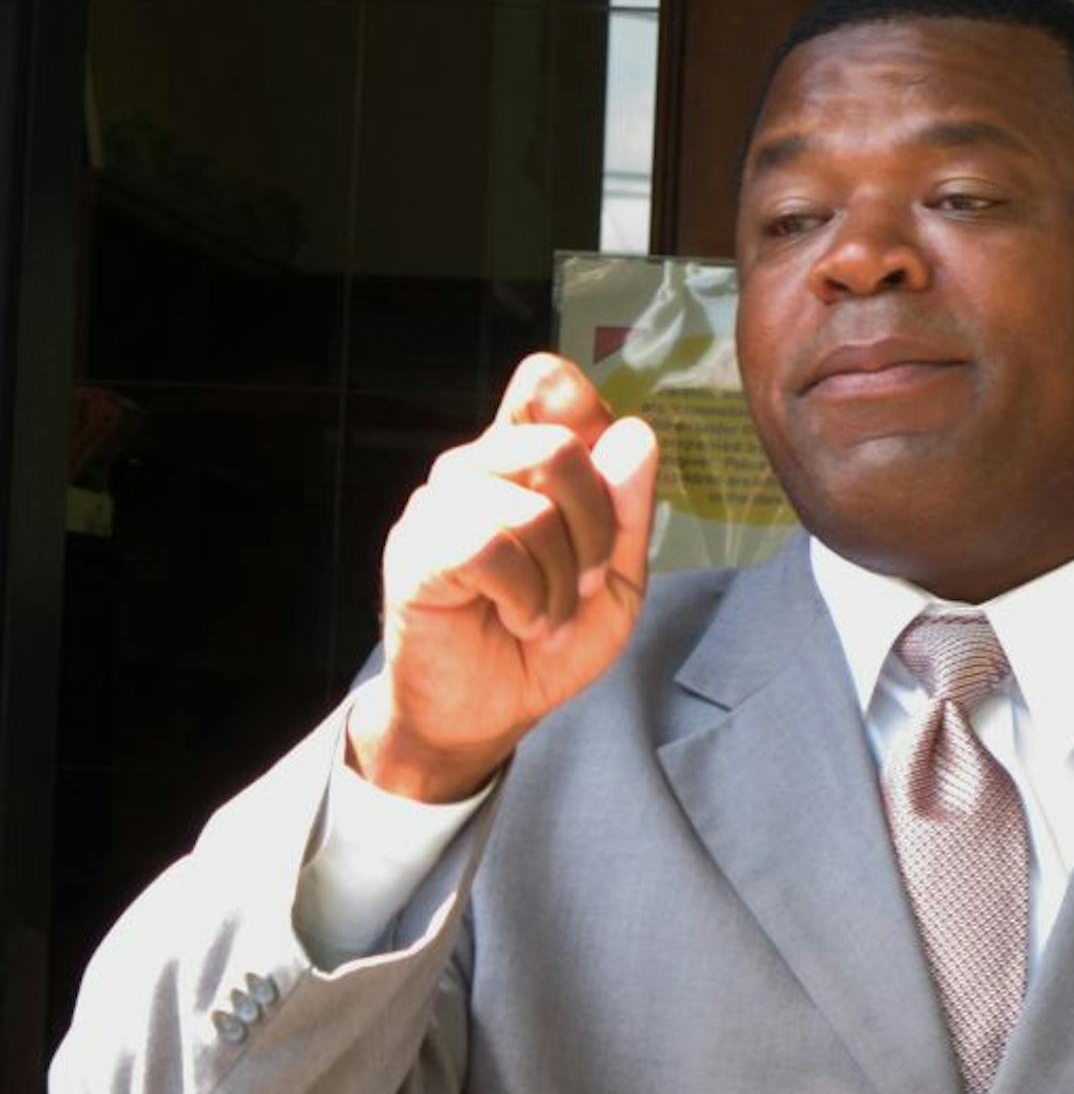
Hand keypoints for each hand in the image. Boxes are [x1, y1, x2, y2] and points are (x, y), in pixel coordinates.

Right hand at [350, 353, 658, 800]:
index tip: (605, 486)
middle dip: (596, 531)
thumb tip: (636, 434)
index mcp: (525, 460)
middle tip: (584, 584)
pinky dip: (526, 597)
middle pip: (560, 446)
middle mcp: (477, 466)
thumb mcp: (618, 583)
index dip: (585, 414)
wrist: (486, 712)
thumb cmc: (546, 641)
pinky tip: (519, 618)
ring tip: (545, 614)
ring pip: (532, 507)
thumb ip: (631, 513)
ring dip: (561, 580)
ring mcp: (439, 503)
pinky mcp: (417, 548)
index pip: (547, 381)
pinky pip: (493, 548)